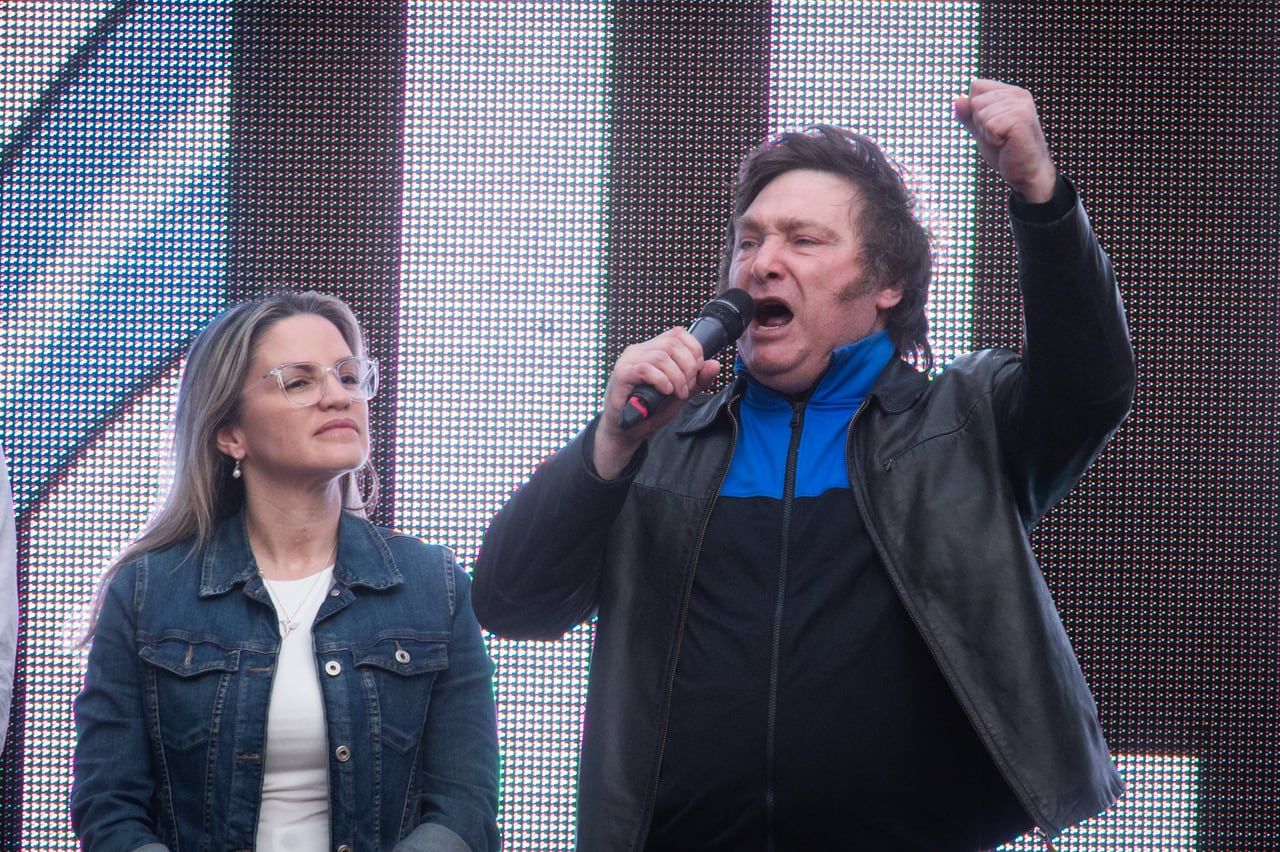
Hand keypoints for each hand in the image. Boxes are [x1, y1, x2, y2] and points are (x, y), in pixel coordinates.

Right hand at [593, 327, 721, 478]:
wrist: (627, 431)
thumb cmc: (649, 411)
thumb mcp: (680, 393)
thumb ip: (697, 380)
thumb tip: (714, 364)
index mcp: (652, 349)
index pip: (677, 333)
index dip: (694, 349)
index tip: (697, 371)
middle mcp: (640, 350)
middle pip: (672, 343)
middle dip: (688, 366)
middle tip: (687, 387)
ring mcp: (629, 360)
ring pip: (661, 356)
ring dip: (677, 377)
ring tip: (678, 393)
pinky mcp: (621, 373)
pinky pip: (646, 369)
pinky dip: (661, 380)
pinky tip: (665, 391)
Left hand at [954, 79, 1056, 202]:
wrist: (1027, 173)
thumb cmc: (1006, 151)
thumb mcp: (982, 130)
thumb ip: (968, 115)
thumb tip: (958, 100)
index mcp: (1010, 92)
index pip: (976, 86)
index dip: (975, 110)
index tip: (992, 126)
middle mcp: (1018, 94)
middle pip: (975, 101)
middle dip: (980, 124)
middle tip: (999, 137)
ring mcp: (1021, 105)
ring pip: (980, 114)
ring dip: (986, 133)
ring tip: (1004, 140)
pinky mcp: (1020, 119)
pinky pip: (988, 126)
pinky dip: (992, 139)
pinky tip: (1006, 144)